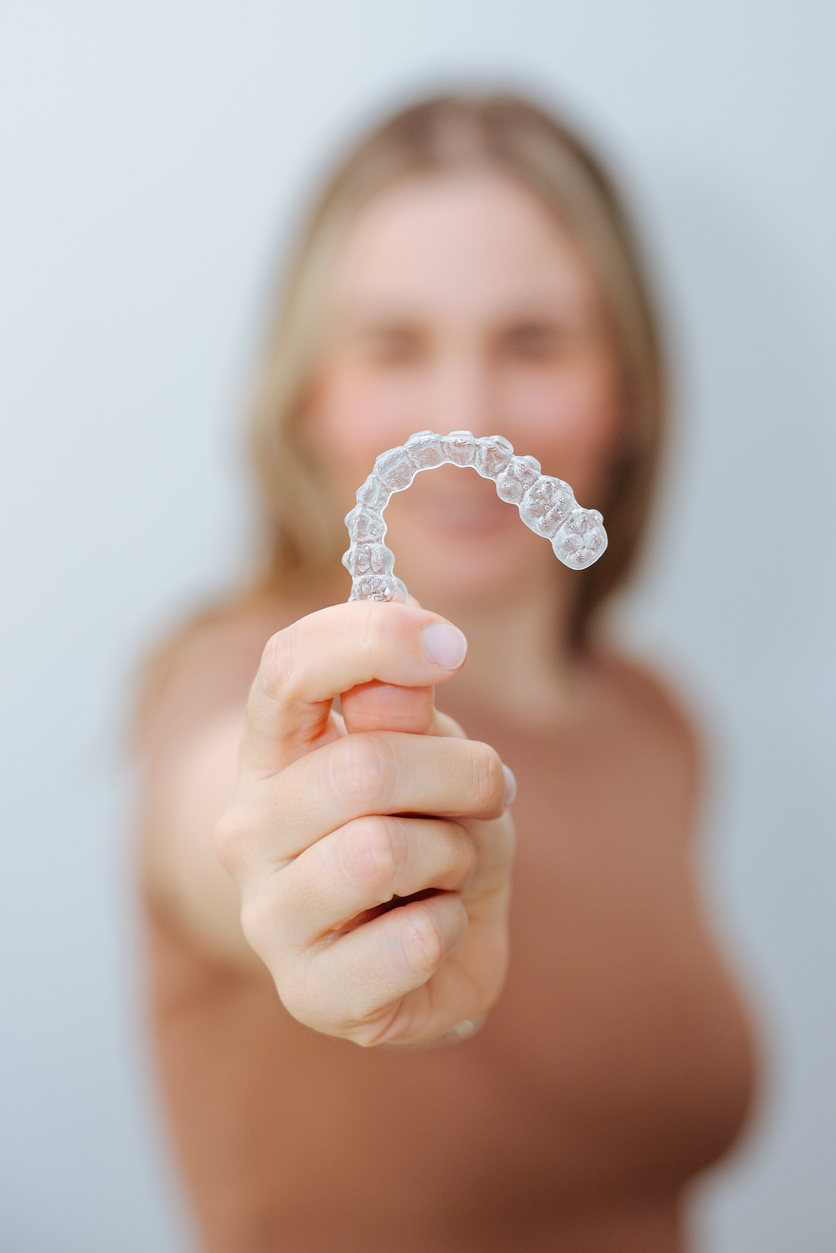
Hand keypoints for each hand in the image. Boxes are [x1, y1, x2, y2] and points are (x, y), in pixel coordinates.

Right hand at [215, 600, 514, 1045]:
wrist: (427, 944)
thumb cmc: (426, 827)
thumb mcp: (434, 752)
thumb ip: (409, 713)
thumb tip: (403, 673)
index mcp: (272, 749)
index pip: (289, 668)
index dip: (372, 639)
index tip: (452, 644)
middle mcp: (248, 827)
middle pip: (363, 766)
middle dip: (462, 774)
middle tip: (492, 790)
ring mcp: (267, 915)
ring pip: (380, 852)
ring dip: (455, 853)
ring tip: (452, 865)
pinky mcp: (308, 993)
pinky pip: (411, 941)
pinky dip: (453, 928)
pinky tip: (436, 928)